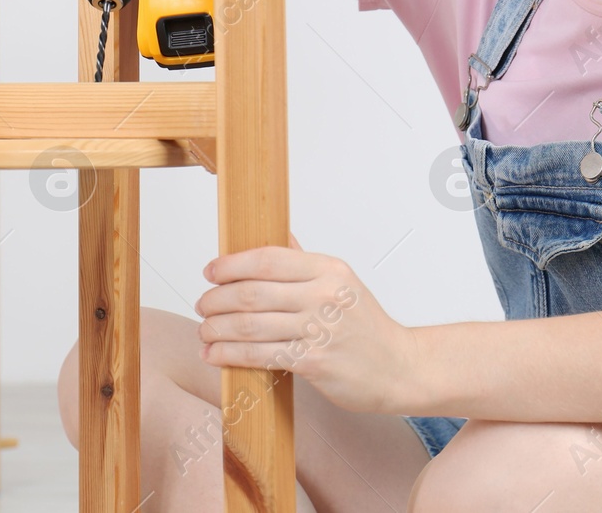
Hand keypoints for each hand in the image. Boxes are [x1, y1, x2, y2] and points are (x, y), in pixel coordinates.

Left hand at [194, 232, 422, 414]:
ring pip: (252, 325)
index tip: (211, 272)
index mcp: (329, 270)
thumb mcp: (342, 282)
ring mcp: (319, 330)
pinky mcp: (314, 362)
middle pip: (253, 292)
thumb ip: (304, 261)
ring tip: (204, 331)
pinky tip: (216, 355)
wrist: (398, 368)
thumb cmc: (367, 327)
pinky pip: (261, 355)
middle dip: (218, 299)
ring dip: (218, 329)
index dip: (231, 265)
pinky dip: (231, 355)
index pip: (268, 259)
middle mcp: (324, 296)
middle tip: (203, 305)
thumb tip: (275, 234)